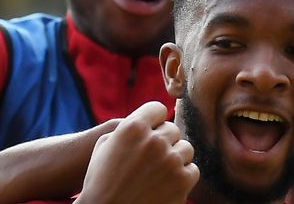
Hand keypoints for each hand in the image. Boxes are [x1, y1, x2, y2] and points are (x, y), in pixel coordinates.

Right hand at [76, 101, 198, 203]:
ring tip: (158, 173)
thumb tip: (149, 120)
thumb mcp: (104, 146)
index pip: (158, 109)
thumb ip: (128, 127)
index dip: (154, 121)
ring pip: (185, 148)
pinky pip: (192, 169)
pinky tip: (166, 185)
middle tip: (150, 160)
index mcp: (133, 128)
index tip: (150, 132)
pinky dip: (182, 177)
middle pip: (172, 129)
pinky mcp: (183, 180)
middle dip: (164, 142)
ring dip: (175, 158)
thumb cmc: (100, 182)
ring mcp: (171, 160)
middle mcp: (154, 141)